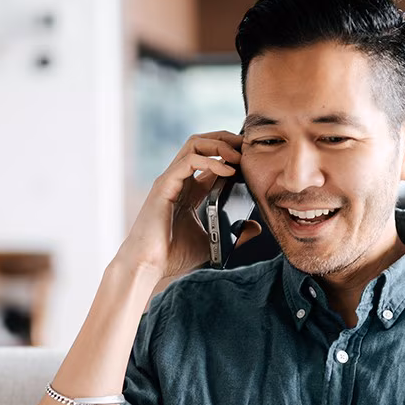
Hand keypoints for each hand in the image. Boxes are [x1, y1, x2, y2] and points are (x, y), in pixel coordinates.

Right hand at [115, 131, 263, 280]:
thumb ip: (233, 233)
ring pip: (194, 144)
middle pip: (201, 143)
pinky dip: (211, 161)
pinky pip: (189, 161)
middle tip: (247, 147)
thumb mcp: (211, 242)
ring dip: (220, 144)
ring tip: (238, 156)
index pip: (209, 159)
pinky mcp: (165, 185)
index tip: (251, 158)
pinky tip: (228, 171)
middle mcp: (179, 180)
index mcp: (189, 190)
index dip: (230, 154)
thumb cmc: (173, 255)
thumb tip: (255, 227)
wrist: (149, 265)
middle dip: (226, 139)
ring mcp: (170, 180)